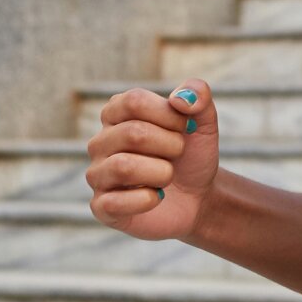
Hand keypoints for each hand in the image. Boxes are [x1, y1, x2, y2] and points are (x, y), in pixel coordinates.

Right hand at [85, 81, 220, 240]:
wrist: (198, 197)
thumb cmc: (192, 155)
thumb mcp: (203, 121)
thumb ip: (198, 94)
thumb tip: (180, 99)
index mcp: (117, 113)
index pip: (134, 101)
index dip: (169, 115)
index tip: (186, 127)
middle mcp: (100, 142)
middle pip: (133, 133)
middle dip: (171, 145)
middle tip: (179, 154)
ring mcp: (97, 175)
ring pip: (123, 166)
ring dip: (162, 172)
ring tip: (168, 176)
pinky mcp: (101, 207)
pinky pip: (115, 202)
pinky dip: (149, 199)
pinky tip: (157, 197)